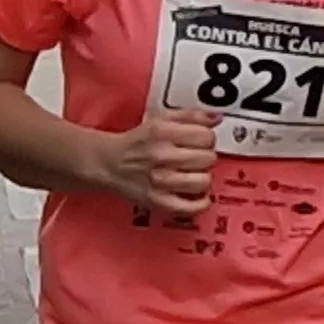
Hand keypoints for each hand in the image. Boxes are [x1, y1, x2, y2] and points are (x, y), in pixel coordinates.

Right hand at [102, 111, 218, 216]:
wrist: (108, 163)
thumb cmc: (137, 143)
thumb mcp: (161, 120)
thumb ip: (191, 116)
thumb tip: (216, 118)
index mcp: (162, 132)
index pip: (206, 136)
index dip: (206, 138)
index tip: (200, 141)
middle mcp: (160, 156)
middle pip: (208, 158)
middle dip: (205, 157)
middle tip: (195, 158)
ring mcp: (159, 181)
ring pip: (203, 181)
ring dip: (202, 178)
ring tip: (192, 174)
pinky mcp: (157, 201)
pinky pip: (189, 207)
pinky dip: (200, 204)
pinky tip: (199, 196)